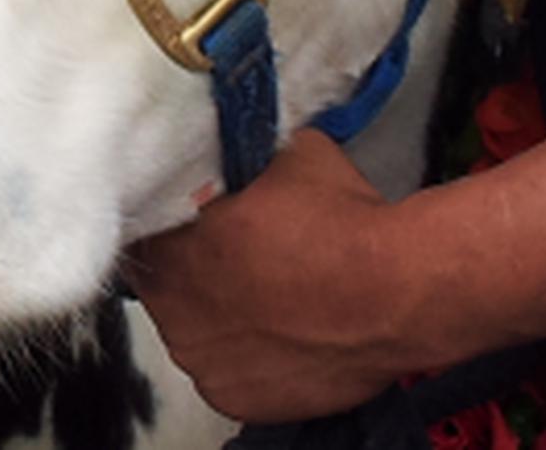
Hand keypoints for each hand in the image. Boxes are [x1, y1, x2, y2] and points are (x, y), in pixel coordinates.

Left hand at [123, 132, 438, 423]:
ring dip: (222, 315)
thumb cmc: (342, 224)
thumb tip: (244, 148)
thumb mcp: (288, 153)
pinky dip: (250, 357)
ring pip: (197, 331)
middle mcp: (172, 309)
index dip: (181, 222)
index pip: (149, 227)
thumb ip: (245, 156)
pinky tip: (285, 332)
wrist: (396, 292)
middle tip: (247, 256)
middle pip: (169, 284)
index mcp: (170, 244)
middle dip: (199, 269)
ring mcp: (202, 360)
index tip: (209, 219)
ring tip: (273, 297)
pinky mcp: (235, 398)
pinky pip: (230, 372)